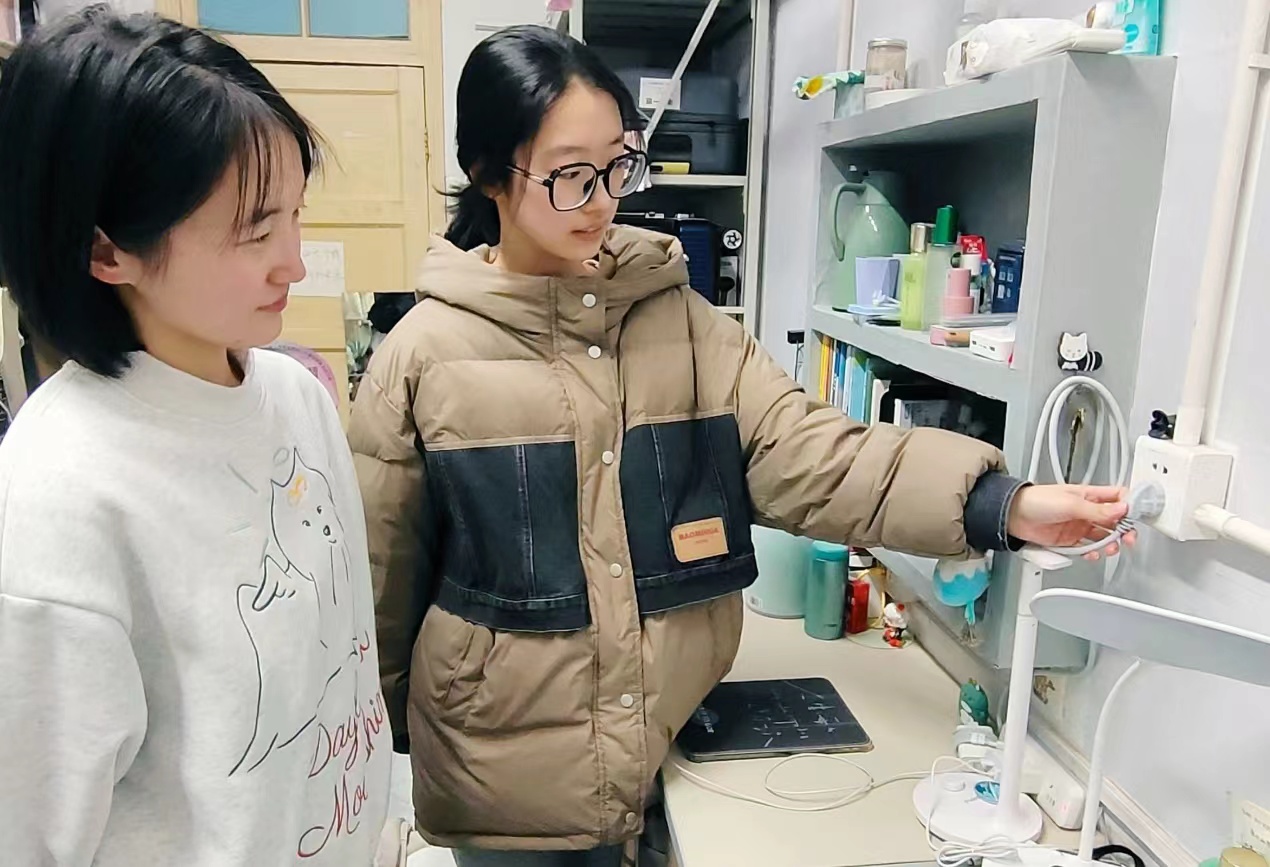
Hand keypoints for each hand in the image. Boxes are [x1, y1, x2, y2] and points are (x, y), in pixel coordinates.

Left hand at [1007, 484, 1135, 559]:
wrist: (1012, 516)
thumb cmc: (1037, 500)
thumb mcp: (1071, 504)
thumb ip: (1097, 510)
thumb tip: (1123, 508)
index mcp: (1089, 495)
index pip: (1118, 497)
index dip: (1130, 505)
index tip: (1138, 516)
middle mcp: (1086, 510)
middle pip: (1115, 520)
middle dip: (1124, 530)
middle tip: (1128, 538)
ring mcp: (1079, 526)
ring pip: (1103, 535)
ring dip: (1110, 543)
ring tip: (1110, 548)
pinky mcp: (1069, 540)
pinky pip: (1087, 547)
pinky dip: (1093, 552)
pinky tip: (1093, 554)